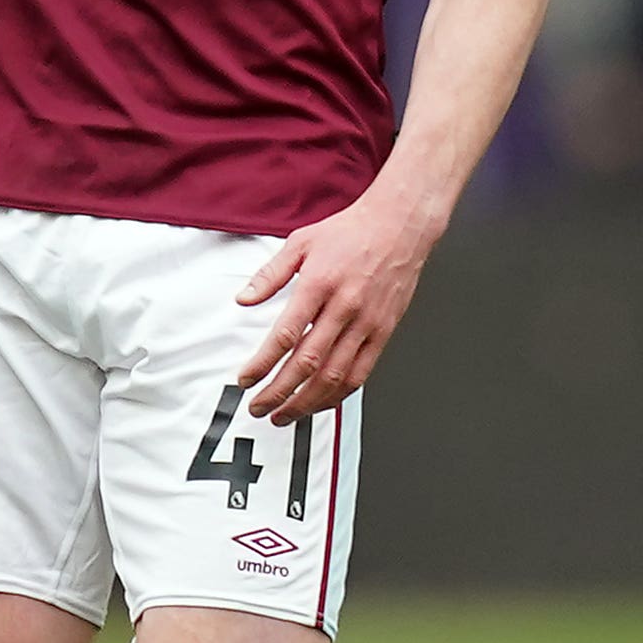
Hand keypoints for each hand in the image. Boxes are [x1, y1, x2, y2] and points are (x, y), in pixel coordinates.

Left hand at [232, 192, 437, 423]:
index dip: (262, 363)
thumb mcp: (300, 242)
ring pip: (334, 376)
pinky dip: (338, 394)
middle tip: (258, 407)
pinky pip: (360, 373)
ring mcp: (366, 324)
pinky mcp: (383, 333)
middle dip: (279, 392)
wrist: (398, 227)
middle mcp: (344, 308)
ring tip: (284, 414)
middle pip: (308, 363)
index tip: (245, 380)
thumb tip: (244, 299)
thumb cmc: (349, 233)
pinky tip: (319, 403)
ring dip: (306, 401)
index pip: (285, 335)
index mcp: (318, 284)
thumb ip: (269, 275)